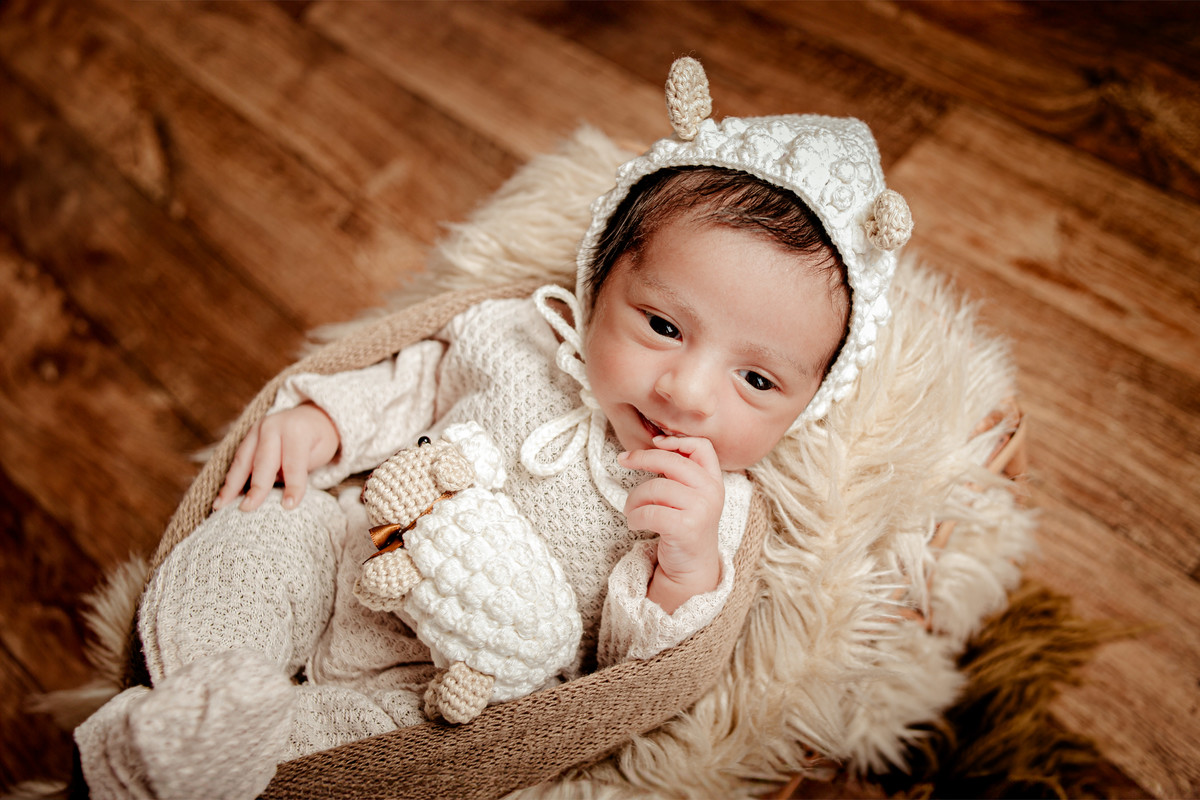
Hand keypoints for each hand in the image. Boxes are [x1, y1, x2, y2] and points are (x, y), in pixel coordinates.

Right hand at [213, 403, 339, 511]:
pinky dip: (230, 479)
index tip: (288, 506)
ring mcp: (256, 429)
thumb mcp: (320, 453)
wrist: (312, 416)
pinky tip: (222, 497)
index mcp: (296, 430)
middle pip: (264, 461)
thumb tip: (282, 497)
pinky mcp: (247, 437)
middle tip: (247, 508)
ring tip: (220, 506)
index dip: (293, 486)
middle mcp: (273, 426)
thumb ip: (300, 470)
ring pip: (243, 460)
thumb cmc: (318, 440)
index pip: (294, 463)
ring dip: (231, 484)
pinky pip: (237, 460)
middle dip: (256, 486)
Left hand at [618, 435, 723, 613]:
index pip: (702, 446)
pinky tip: (635, 523)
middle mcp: (712, 492)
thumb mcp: (691, 495)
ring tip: (631, 509)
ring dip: (634, 498)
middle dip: (641, 458)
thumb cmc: (685, 525)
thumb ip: (681, 472)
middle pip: (671, 461)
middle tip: (623, 460)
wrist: (692, 567)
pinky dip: (635, 517)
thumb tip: (654, 444)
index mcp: (714, 480)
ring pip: (655, 488)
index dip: (677, 440)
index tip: (655, 443)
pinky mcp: (686, 528)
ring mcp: (701, 510)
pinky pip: (649, 512)